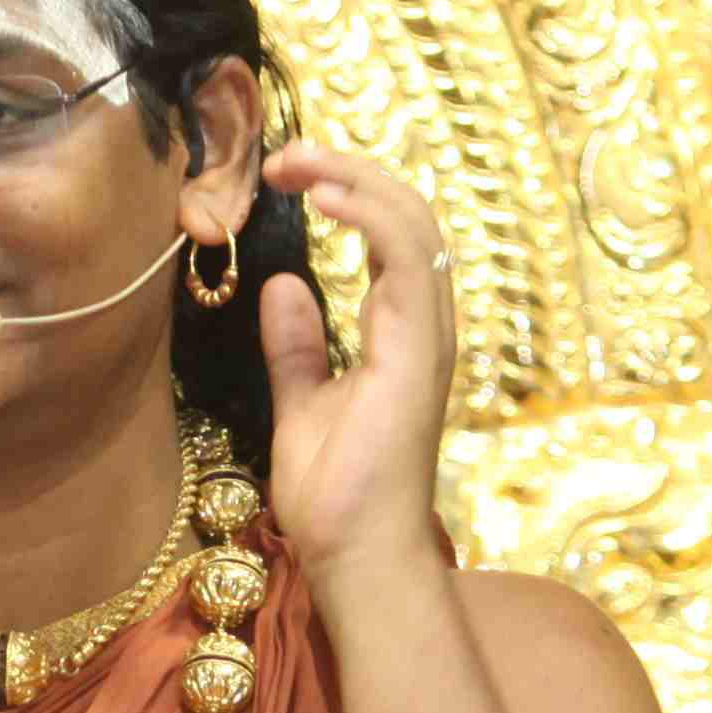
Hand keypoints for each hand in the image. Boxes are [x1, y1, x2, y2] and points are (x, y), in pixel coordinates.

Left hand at [252, 142, 460, 578]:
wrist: (357, 557)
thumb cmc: (338, 498)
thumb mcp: (300, 404)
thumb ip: (296, 347)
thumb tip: (283, 286)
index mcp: (401, 333)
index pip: (389, 237)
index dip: (345, 193)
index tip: (284, 175)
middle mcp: (424, 326)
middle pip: (407, 216)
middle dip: (349, 170)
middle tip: (283, 155)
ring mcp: (427, 336)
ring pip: (414, 224)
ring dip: (356, 179)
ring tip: (298, 160)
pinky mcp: (418, 350)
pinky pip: (408, 258)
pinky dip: (370, 216)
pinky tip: (327, 198)